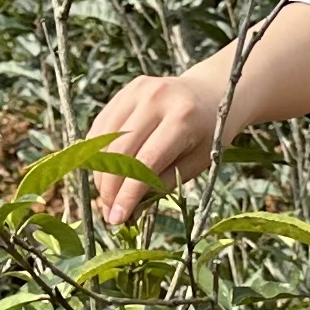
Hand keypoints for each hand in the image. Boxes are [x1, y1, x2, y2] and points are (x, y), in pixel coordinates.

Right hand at [77, 58, 233, 224]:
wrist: (210, 93)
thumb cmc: (206, 134)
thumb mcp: (195, 163)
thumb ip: (162, 184)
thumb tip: (127, 211)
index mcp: (182, 119)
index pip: (144, 163)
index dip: (127, 194)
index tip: (117, 218)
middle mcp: (156, 99)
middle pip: (119, 152)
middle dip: (110, 188)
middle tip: (109, 212)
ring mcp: (138, 91)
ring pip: (104, 141)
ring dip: (100, 173)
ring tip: (107, 195)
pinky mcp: (125, 90)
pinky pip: (102, 127)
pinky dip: (98, 154)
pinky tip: (104, 172)